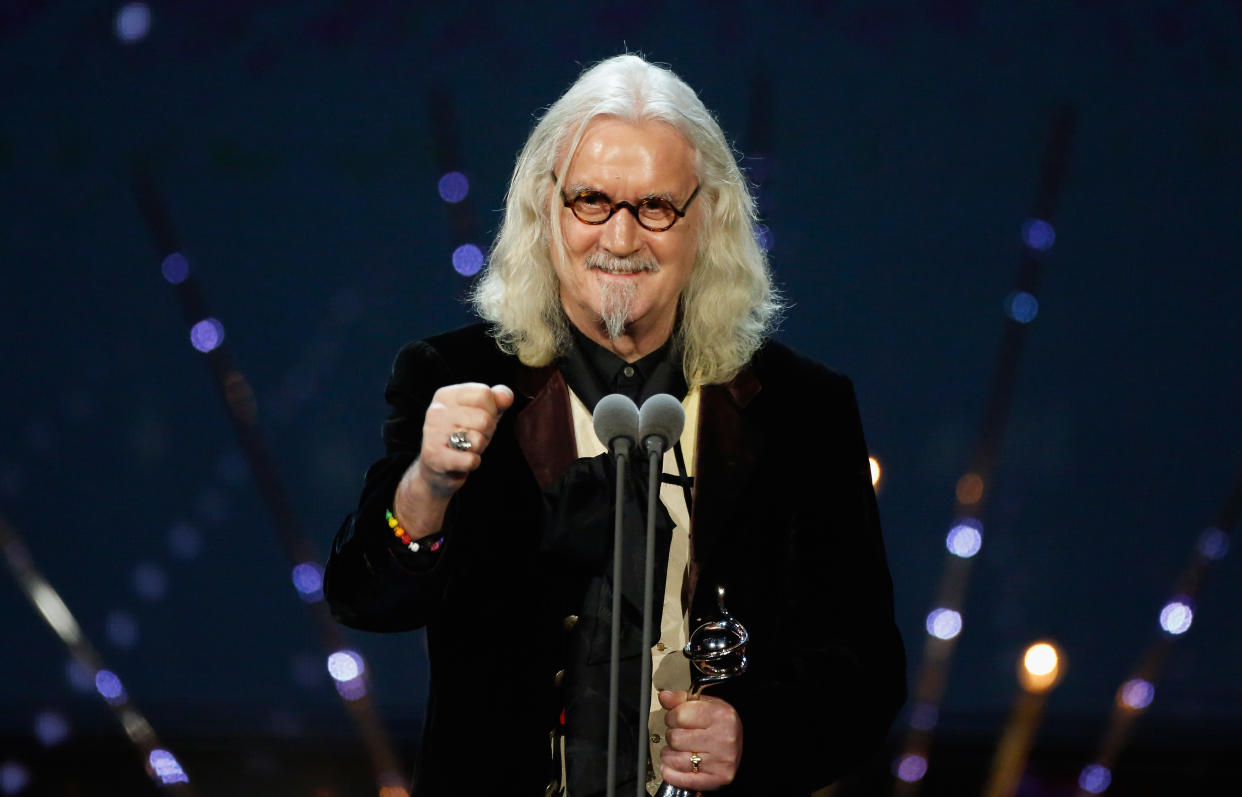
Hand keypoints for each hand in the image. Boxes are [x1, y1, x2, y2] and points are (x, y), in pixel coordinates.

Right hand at [394, 383, 512, 535]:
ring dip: (479, 450)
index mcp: (446, 395)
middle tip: (472, 442)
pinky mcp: (433, 457)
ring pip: (478, 438)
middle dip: (487, 434)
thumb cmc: (461, 441)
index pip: (486, 394)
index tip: (479, 422)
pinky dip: (473, 465)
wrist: (436, 475)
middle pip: (485, 417)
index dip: (492, 412)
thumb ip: (496, 401)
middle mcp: (435, 411)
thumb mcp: (481, 417)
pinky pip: (471, 459)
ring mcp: (430, 433)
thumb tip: (505, 394)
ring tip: (465, 451)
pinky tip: (463, 465)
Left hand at [658, 690, 742, 791]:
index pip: (679, 715)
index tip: (676, 719)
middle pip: (675, 738)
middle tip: (680, 735)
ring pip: (675, 759)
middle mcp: (723, 738)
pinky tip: (674, 765)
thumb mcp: (705, 705)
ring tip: (678, 750)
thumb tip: (664, 696)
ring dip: (670, 755)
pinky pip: (680, 778)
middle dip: (672, 736)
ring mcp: (721, 761)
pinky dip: (671, 772)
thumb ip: (681, 700)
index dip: (672, 717)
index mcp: (721, 715)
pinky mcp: (717, 779)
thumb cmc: (720, 725)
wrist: (740, 745)